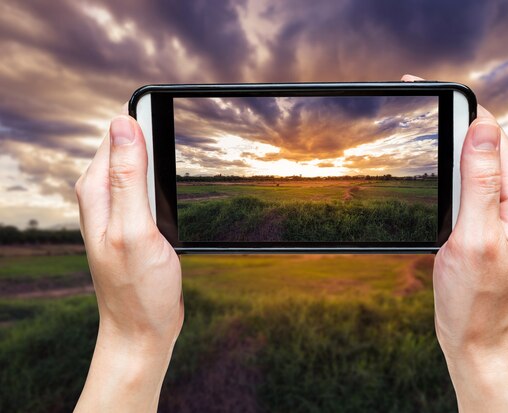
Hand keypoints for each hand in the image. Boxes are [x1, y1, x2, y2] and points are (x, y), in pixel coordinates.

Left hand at [74, 114, 182, 411]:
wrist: (142, 328)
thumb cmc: (138, 287)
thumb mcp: (135, 229)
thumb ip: (129, 177)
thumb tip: (124, 124)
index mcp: (96, 191)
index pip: (117, 134)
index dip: (145, 120)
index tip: (169, 119)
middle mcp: (102, 195)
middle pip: (128, 145)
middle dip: (154, 136)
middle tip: (181, 139)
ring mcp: (117, 209)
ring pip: (140, 164)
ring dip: (160, 158)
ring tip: (180, 157)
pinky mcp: (133, 221)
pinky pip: (146, 186)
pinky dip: (162, 180)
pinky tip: (174, 187)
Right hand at [403, 75, 507, 411]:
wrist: (477, 337)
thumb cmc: (476, 298)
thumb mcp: (475, 237)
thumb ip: (479, 182)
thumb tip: (481, 127)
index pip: (490, 129)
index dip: (458, 103)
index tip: (422, 87)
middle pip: (482, 138)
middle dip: (449, 114)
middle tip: (411, 100)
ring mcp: (498, 208)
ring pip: (472, 158)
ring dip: (447, 138)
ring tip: (416, 122)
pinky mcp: (482, 220)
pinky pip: (466, 181)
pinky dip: (446, 166)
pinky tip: (429, 164)